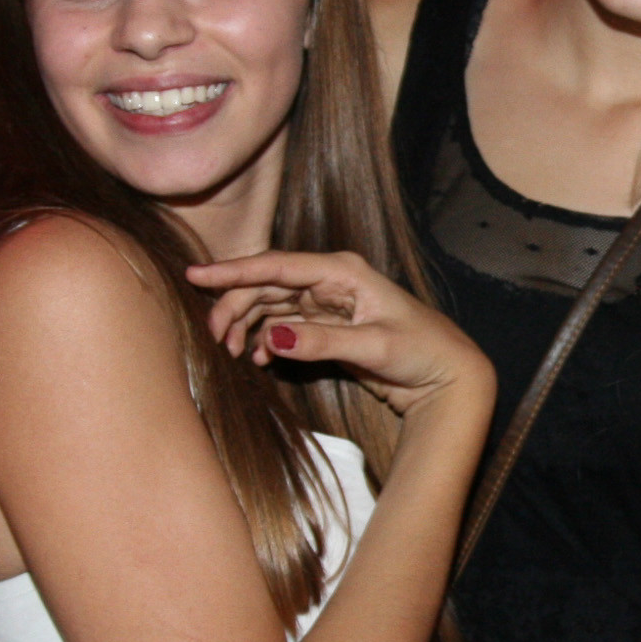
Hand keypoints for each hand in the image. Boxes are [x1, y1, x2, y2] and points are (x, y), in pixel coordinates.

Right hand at [187, 251, 491, 419]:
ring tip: (233, 353)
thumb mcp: (374, 347)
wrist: (446, 376)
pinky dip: (267, 341)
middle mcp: (331, 282)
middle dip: (235, 307)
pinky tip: (261, 359)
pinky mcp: (327, 327)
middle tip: (215, 339)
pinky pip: (284, 327)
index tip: (194, 274)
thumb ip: (323, 341)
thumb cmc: (422, 351)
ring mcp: (328, 304)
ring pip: (271, 306)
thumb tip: (273, 336)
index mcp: (343, 272)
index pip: (277, 265)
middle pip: (266, 285)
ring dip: (247, 327)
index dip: (233, 270)